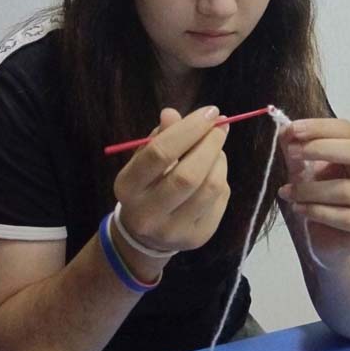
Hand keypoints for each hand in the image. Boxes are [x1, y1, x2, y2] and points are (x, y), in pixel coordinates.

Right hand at [113, 105, 230, 256]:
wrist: (145, 234)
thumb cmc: (146, 184)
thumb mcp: (144, 158)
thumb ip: (159, 136)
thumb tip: (173, 114)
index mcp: (128, 187)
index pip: (160, 153)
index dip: (188, 129)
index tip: (209, 113)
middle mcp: (147, 214)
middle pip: (187, 175)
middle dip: (209, 145)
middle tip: (220, 127)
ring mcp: (174, 230)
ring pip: (210, 188)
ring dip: (219, 160)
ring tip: (216, 149)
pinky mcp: (197, 237)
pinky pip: (220, 200)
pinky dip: (222, 178)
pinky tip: (214, 172)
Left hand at [277, 118, 349, 266]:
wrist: (331, 239)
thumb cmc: (320, 199)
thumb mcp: (304, 171)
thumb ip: (296, 151)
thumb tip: (285, 131)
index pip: (348, 129)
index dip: (320, 127)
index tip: (292, 129)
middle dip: (322, 149)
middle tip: (293, 153)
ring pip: (347, 189)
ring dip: (310, 190)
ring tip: (287, 192)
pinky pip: (347, 216)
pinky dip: (318, 212)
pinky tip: (300, 209)